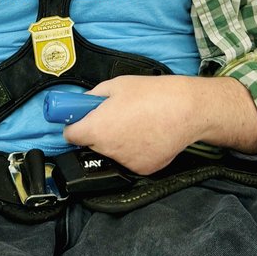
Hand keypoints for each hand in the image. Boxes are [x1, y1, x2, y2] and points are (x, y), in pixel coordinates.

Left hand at [62, 74, 256, 174]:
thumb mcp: (116, 85)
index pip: (70, 135)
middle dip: (96, 132)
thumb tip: (82, 104)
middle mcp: (109, 151)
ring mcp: (126, 163)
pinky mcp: (144, 170)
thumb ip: (93, 97)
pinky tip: (148, 134)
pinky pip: (131, 159)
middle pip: (92, 144)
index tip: (79, 119)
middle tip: (114, 115)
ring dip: (117, 141)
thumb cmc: (150, 93)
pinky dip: (135, 150)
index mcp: (98, 129)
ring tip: (136, 123)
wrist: (186, 110)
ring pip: (112, 152)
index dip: (73, 125)